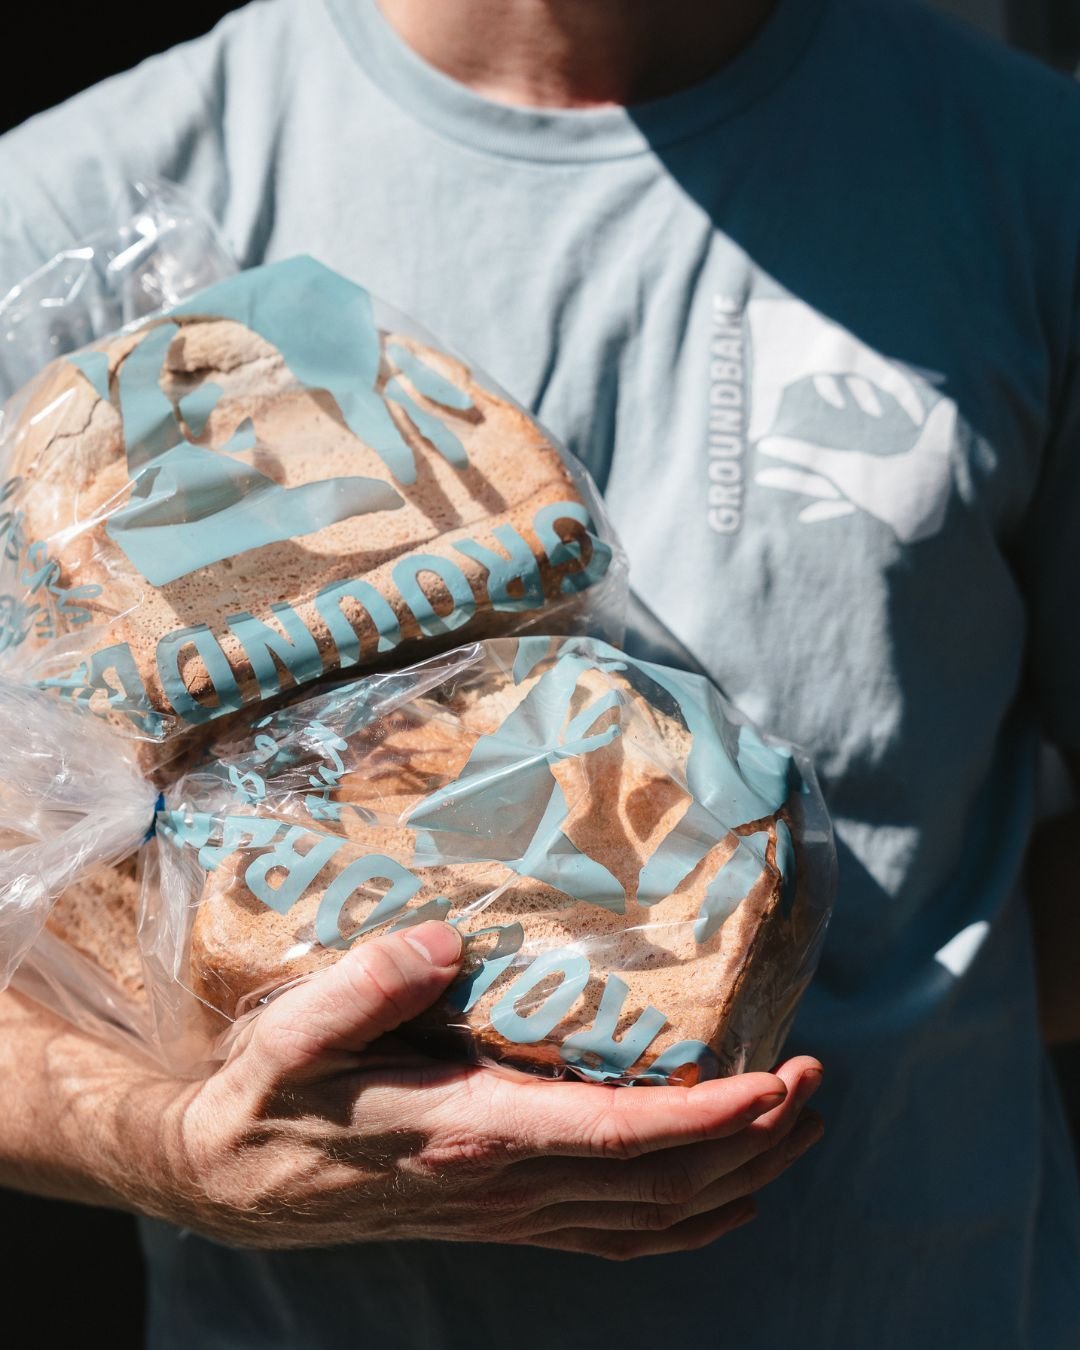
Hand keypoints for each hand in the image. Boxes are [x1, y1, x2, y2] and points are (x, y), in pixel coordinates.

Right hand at [157, 921, 823, 1258]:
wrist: (228, 1181)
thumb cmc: (269, 1095)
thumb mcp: (294, 1033)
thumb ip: (365, 988)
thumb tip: (449, 940)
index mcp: (469, 1130)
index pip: (614, 1135)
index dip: (704, 1117)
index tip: (775, 1083)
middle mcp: (504, 1182)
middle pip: (656, 1181)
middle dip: (748, 1138)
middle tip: (813, 1082)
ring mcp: (507, 1209)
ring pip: (648, 1217)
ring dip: (733, 1177)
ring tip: (796, 1127)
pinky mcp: (500, 1214)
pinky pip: (613, 1238)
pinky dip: (684, 1225)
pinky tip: (724, 1203)